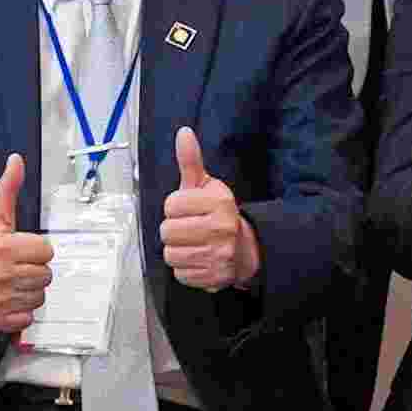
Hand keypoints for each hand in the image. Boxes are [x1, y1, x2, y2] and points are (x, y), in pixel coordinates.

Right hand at [0, 154, 53, 332]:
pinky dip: (20, 310)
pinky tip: (7, 298)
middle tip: (16, 265)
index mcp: (1, 247)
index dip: (36, 248)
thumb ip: (8, 187)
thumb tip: (16, 160)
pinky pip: (27, 318)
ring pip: (39, 297)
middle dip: (34, 269)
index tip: (20, 247)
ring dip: (29, 290)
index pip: (47, 251)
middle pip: (45, 275)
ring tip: (12, 281)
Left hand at [159, 125, 258, 292]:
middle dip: (173, 230)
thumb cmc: (218, 214)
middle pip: (167, 231)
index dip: (175, 207)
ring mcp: (218, 254)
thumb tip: (183, 133)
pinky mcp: (214, 276)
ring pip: (171, 254)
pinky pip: (180, 274)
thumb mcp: (206, 185)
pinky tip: (197, 259)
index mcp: (219, 201)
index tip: (189, 209)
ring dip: (177, 250)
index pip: (171, 205)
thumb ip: (191, 161)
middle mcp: (221, 228)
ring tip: (192, 244)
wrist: (244, 248)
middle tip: (189, 228)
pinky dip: (185, 268)